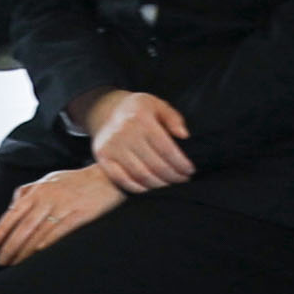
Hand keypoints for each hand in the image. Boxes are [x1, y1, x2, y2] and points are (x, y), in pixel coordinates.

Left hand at [0, 162, 130, 261]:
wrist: (107, 175)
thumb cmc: (75, 181)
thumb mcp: (48, 179)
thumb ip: (28, 191)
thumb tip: (12, 206)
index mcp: (38, 190)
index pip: (14, 212)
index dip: (1, 229)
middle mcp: (48, 198)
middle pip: (24, 226)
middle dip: (10, 246)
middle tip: (1, 261)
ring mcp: (65, 206)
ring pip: (39, 232)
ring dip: (25, 251)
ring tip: (16, 265)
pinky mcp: (81, 215)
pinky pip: (61, 231)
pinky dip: (49, 243)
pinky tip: (39, 254)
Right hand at [79, 90, 198, 195]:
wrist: (107, 111)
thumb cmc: (139, 111)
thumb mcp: (158, 105)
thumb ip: (173, 118)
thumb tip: (184, 135)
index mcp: (141, 118)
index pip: (166, 149)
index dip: (181, 163)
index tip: (190, 170)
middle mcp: (124, 132)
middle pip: (155, 165)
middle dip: (173, 176)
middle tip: (183, 180)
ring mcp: (111, 146)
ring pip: (141, 175)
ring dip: (159, 184)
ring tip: (170, 184)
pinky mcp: (102, 157)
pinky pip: (123, 180)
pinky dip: (139, 188)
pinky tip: (151, 188)